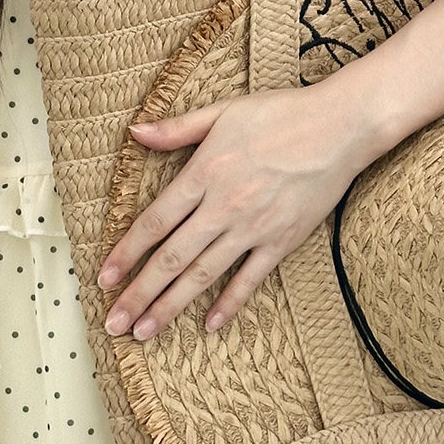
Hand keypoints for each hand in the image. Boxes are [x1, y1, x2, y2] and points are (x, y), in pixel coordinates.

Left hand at [95, 84, 383, 341]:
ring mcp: (253, 228)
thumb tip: (134, 132)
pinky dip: (229, 304)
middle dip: (139, 294)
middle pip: (171, 258)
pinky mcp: (282, 241)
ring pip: (203, 275)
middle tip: (115, 323)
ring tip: (146, 332)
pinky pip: (249, 279)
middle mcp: (223, 207)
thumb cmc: (280, 114)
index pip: (154, 222)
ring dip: (171, 306)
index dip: (125, 253)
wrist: (339, 128)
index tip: (104, 279)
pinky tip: (209, 325)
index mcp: (203, 173)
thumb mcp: (222, 111)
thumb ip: (176, 129)